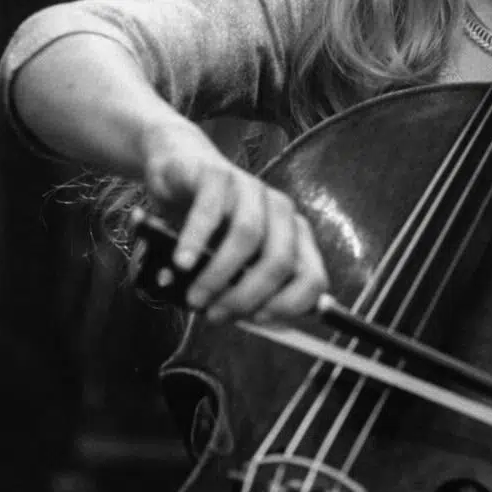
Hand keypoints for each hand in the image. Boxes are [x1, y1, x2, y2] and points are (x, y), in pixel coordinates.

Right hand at [143, 121, 329, 322]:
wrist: (177, 169)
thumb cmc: (208, 224)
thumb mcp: (231, 259)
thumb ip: (243, 286)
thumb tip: (246, 322)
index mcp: (294, 235)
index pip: (314, 277)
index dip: (290, 305)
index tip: (258, 321)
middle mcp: (280, 210)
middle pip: (280, 260)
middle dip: (247, 295)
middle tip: (217, 314)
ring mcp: (250, 188)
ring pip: (247, 236)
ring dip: (219, 275)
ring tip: (195, 296)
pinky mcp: (217, 174)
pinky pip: (210, 211)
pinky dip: (195, 241)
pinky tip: (181, 262)